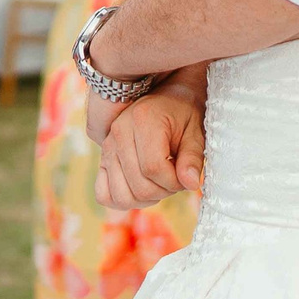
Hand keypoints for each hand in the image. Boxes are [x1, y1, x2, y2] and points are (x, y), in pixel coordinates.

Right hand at [94, 82, 207, 209]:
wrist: (167, 98)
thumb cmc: (183, 114)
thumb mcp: (195, 132)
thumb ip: (193, 158)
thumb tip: (190, 184)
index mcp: (143, 120)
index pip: (154, 168)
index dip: (174, 182)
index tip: (185, 177)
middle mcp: (119, 132)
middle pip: (139, 186)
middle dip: (164, 191)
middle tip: (175, 179)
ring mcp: (107, 146)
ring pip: (121, 195)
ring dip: (146, 198)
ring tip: (160, 183)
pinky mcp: (102, 159)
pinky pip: (103, 194)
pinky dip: (123, 200)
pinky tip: (141, 188)